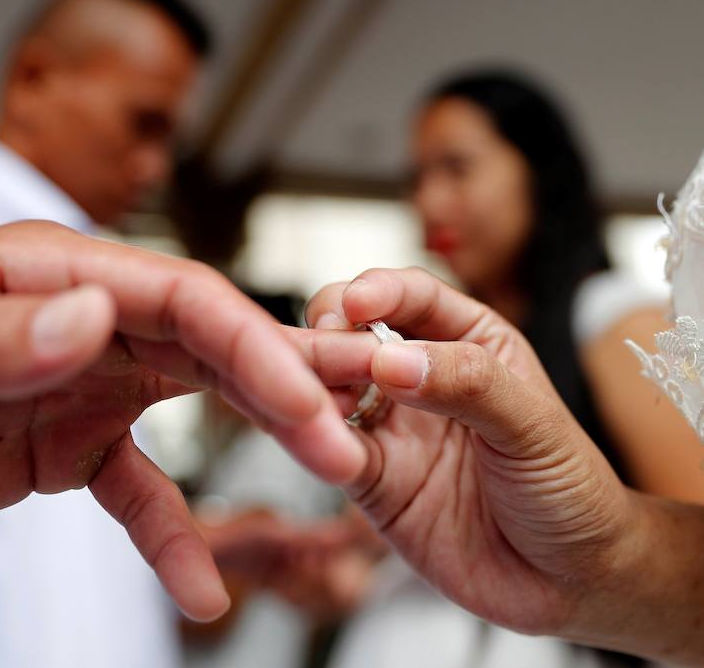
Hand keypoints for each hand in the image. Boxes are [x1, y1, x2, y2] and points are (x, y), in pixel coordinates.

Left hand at [0, 220, 363, 620]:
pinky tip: (198, 586)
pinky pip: (140, 491)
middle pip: (208, 343)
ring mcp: (83, 383)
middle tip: (342, 441)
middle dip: (283, 388)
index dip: (250, 342)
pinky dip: (173, 534)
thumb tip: (94, 317)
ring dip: (262, 436)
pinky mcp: (70, 446)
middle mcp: (81, 317)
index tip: (305, 398)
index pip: (177, 295)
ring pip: (198, 403)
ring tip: (325, 474)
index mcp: (47, 273)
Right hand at [303, 268, 636, 636]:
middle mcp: (422, 378)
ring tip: (301, 390)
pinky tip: (314, 438)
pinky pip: (331, 450)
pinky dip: (314, 441)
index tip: (354, 303)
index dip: (378, 291)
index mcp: (470, 342)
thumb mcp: (534, 427)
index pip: (412, 297)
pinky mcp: (372, 478)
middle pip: (355, 335)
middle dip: (329, 334)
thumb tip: (392, 359)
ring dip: (310, 384)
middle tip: (318, 347)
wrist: (570, 581)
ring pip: (331, 389)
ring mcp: (393, 428)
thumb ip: (468, 384)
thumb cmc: (572, 492)